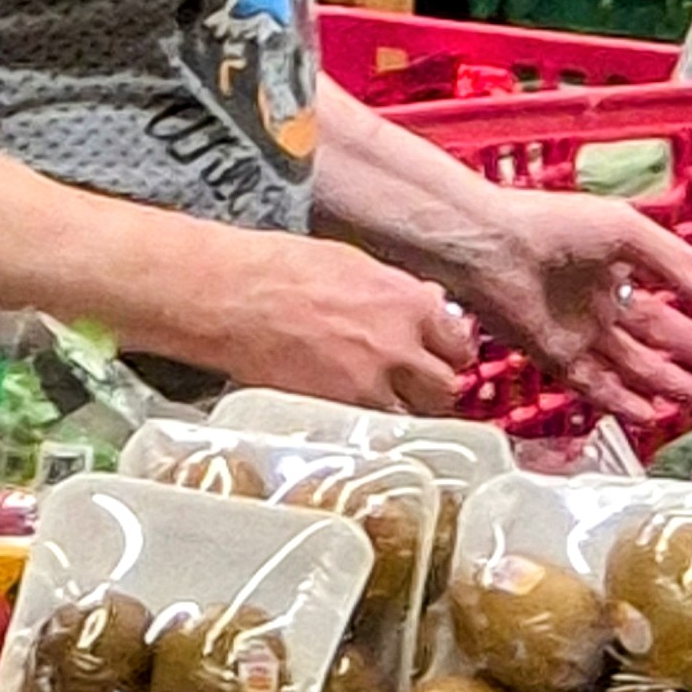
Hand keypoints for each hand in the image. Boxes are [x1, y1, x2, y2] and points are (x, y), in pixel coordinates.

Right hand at [227, 235, 476, 416]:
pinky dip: (372, 424)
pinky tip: (356, 412)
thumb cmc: (281, 268)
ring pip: (416, 417)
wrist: (232, 296)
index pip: (459, 343)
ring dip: (406, 411)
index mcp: (407, 302)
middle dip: (434, 386)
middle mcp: (399, 346)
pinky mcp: (339, 412)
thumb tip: (426, 306)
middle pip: (446, 387)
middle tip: (416, 383)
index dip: (448, 350)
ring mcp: (371, 385)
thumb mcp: (354, 263)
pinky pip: (376, 429)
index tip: (438, 354)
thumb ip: (398, 292)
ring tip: (384, 402)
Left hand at [457, 194, 691, 429]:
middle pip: (653, 330)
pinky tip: (651, 413)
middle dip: (689, 347)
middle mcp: (597, 296)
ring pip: (630, 363)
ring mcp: (577, 328)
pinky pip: (596, 385)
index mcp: (613, 259)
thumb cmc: (551, 224)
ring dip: (664, 380)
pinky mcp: (555, 355)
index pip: (667, 280)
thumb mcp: (624, 230)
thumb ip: (672, 260)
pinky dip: (623, 401)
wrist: (492, 247)